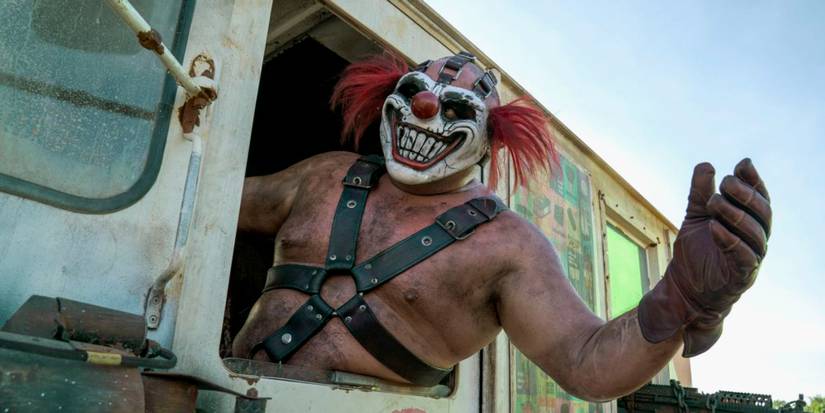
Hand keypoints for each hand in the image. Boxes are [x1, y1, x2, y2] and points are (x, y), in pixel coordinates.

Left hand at [638, 158, 771, 355]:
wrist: (685, 289)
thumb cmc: (696, 252)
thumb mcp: (695, 216)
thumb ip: (700, 193)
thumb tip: (706, 165)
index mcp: (749, 223)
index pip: (760, 198)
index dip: (754, 181)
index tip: (742, 164)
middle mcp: (756, 239)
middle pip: (762, 213)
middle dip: (745, 194)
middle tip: (725, 182)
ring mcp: (752, 259)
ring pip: (755, 234)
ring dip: (735, 215)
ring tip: (713, 201)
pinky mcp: (741, 276)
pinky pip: (743, 256)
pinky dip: (730, 240)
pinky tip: (714, 227)